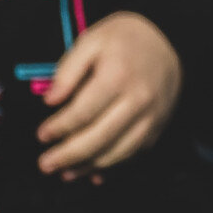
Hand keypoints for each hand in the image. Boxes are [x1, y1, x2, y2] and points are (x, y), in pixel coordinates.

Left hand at [36, 11, 182, 178]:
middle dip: (68, 155)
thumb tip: (50, 100)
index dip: (59, 127)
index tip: (41, 135)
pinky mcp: (157, 128)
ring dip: (88, 166)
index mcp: (118, 77)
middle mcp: (138, 101)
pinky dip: (112, 167)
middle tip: (45, 164)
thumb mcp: (92, 40)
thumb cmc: (125, 40)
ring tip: (64, 172)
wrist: (170, 41)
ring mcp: (151, 118)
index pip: (83, 112)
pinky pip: (133, 154)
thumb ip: (68, 70)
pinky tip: (93, 172)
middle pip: (99, 138)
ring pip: (117, 153)